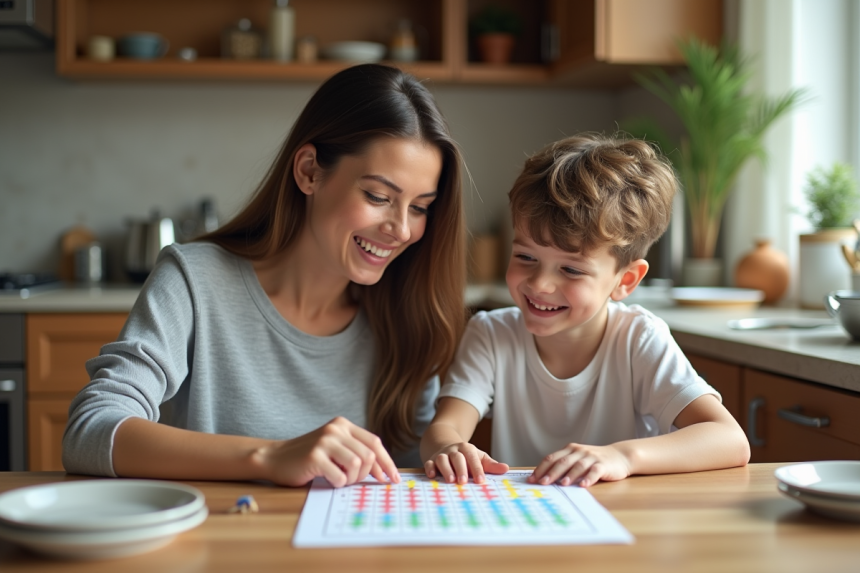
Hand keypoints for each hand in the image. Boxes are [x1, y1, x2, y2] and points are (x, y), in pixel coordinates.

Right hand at [257, 417, 399, 487]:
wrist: (274, 458)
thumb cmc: (308, 458)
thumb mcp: (334, 447)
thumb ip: (356, 452)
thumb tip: (384, 472)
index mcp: (343, 425)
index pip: (374, 442)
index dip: (387, 462)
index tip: (393, 479)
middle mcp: (335, 429)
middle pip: (368, 455)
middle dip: (366, 475)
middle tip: (354, 481)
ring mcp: (325, 441)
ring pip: (357, 465)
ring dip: (352, 479)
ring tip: (340, 479)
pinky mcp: (315, 456)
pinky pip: (340, 476)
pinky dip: (338, 484)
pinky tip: (328, 480)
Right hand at [424, 442, 507, 483]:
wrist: (447, 446)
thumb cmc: (466, 457)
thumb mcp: (479, 458)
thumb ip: (491, 465)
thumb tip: (506, 469)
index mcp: (467, 449)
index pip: (473, 457)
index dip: (477, 469)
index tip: (481, 481)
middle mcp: (454, 450)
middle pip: (457, 457)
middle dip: (460, 469)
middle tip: (464, 481)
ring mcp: (442, 455)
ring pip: (442, 459)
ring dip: (446, 469)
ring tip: (450, 481)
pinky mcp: (431, 460)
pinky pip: (429, 463)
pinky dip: (429, 468)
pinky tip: (432, 476)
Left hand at [528, 443, 630, 486]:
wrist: (619, 456)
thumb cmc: (593, 461)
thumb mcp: (577, 459)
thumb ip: (563, 466)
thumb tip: (543, 479)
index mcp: (570, 449)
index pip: (551, 458)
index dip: (541, 469)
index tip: (532, 479)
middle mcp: (579, 451)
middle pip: (562, 462)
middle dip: (551, 473)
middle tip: (542, 483)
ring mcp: (591, 457)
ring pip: (578, 466)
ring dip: (569, 475)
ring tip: (562, 484)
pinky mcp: (603, 465)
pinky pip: (594, 471)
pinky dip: (588, 478)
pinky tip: (583, 485)